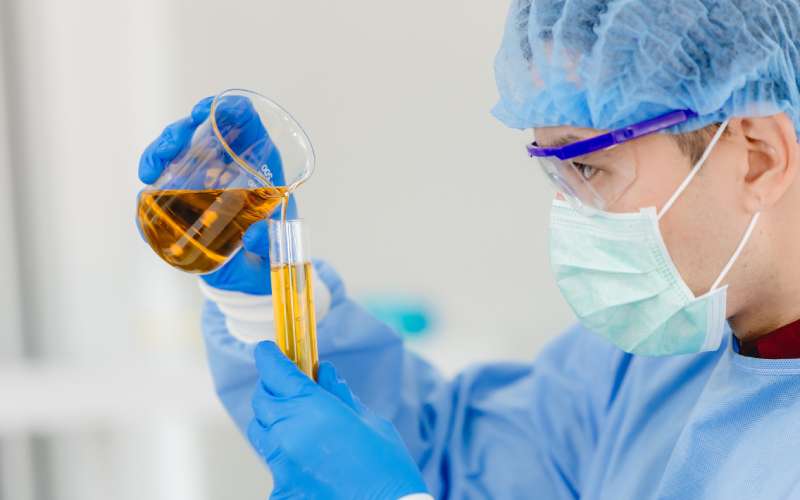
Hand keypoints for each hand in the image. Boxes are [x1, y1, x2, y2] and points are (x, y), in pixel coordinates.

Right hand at [137, 96, 296, 294]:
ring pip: (177, 151)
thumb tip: (254, 237)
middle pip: (201, 130)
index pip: (243, 120)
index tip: (202, 113)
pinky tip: (146, 192)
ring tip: (150, 172)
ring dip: (158, 153)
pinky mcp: (184, 200)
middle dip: (178, 131)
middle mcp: (230, 164)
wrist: (249, 277)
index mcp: (260, 164)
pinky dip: (151, 184)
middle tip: (168, 150)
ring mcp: (204, 180)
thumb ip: (270, 242)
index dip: (224, 108)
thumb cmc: (269, 254)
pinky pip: (163, 183)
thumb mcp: (275, 248)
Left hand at [248, 342, 428, 499]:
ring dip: (275, 421)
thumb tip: (324, 373)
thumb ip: (339, 395)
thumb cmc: (387, 467)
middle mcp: (288, 433)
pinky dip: (286, 456)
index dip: (269, 357)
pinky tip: (309, 461)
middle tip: (291, 389)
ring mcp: (281, 464)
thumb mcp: (369, 421)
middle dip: (273, 389)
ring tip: (300, 425)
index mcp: (312, 407)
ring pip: (262, 432)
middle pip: (262, 400)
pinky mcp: (281, 490)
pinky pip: (274, 464)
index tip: (267, 351)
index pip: (275, 372)